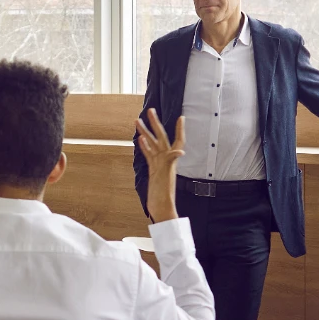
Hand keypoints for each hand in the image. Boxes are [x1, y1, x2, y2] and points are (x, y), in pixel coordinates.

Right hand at [135, 109, 185, 223]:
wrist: (160, 209)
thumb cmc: (164, 196)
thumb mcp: (167, 177)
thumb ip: (171, 162)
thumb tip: (179, 152)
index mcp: (170, 160)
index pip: (177, 141)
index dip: (179, 130)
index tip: (181, 117)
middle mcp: (165, 160)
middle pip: (161, 138)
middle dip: (155, 124)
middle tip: (150, 111)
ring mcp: (159, 164)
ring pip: (152, 144)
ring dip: (146, 132)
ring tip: (137, 120)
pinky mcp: (153, 169)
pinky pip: (148, 154)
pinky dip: (144, 146)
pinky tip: (140, 138)